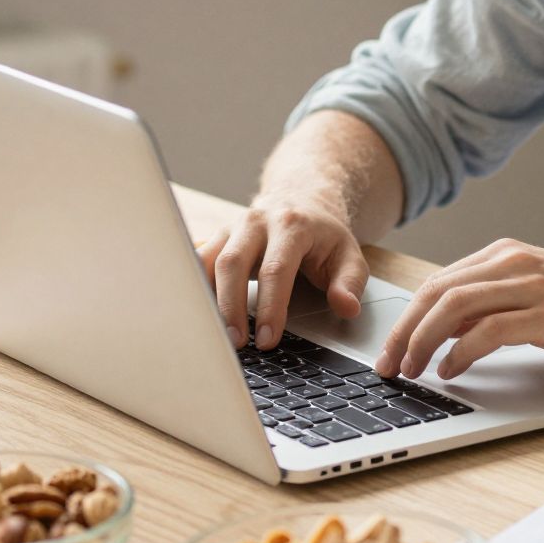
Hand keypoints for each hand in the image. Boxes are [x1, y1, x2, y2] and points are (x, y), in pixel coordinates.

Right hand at [195, 191, 368, 349]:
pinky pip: (197, 261)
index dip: (270, 307)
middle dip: (231, 307)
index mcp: (291, 225)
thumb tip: (346, 307)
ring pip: (208, 261)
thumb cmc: (323, 234)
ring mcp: (233, 227)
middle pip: (232, 263)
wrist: (302, 199)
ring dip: (208, 300)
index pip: (276, 270)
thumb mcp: (349, 255)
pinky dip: (194, 287)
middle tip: (236, 343)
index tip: (268, 339)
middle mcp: (257, 221)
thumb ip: (349, 283)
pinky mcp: (217, 237)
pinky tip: (196, 313)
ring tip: (214, 335)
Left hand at [374, 239, 543, 379]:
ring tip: (413, 369)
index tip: (392, 347)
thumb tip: (442, 330)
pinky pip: (489, 330)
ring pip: (454, 307)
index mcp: (506, 253)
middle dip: (405, 331)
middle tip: (389, 364)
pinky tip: (452, 370)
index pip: (438, 282)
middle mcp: (514, 261)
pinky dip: (461, 352)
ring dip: (424, 341)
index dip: (408, 317)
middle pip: (438, 292)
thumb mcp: (532, 295)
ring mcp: (532, 285)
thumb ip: (489, 305)